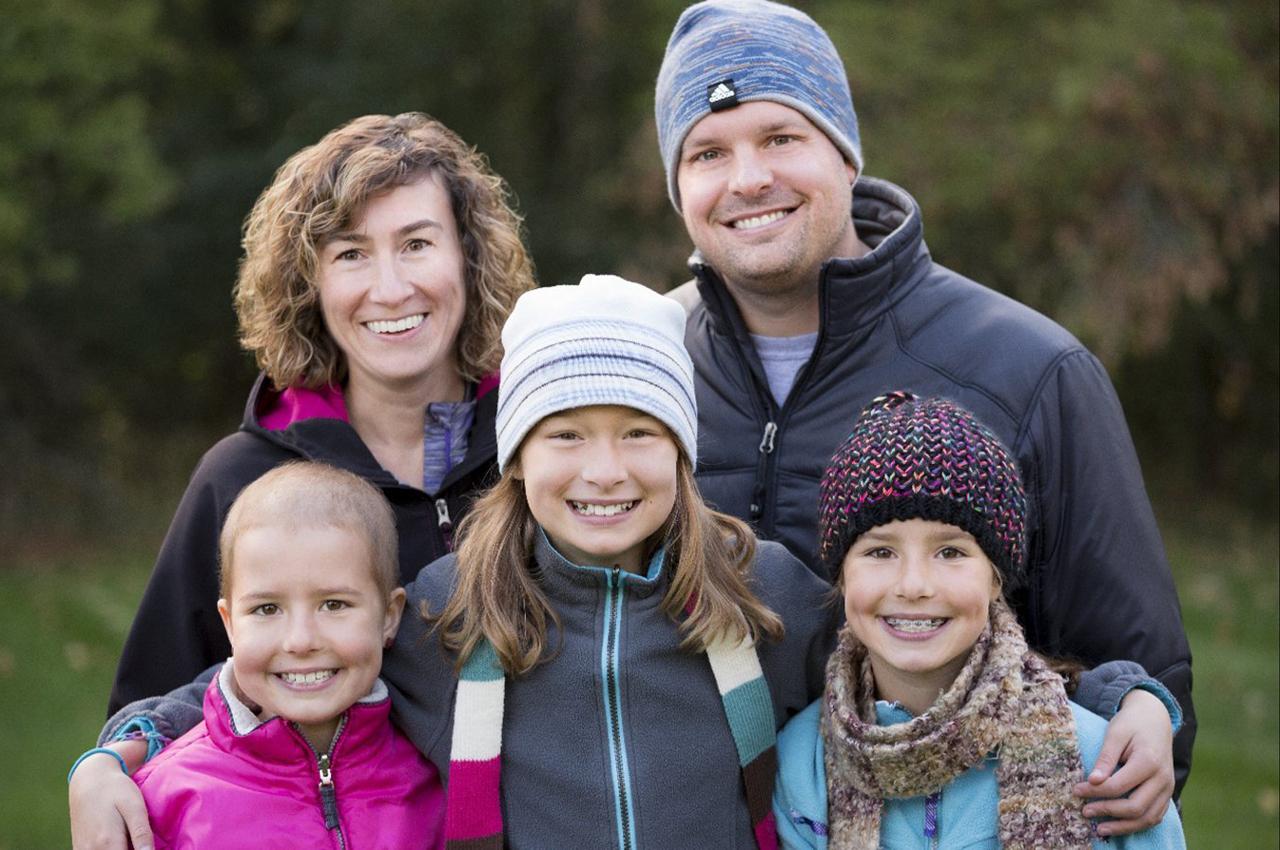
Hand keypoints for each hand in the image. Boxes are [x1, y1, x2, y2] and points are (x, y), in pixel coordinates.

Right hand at [69, 743, 152, 849]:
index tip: (145, 846)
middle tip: (137, 838)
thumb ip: (141, 834)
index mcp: (108, 843)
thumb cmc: (116, 791)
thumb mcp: (135, 807)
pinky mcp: (79, 848)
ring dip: (120, 849)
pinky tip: (118, 840)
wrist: (89, 780)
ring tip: (129, 837)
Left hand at [1073, 688, 1174, 835]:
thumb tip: (1092, 781)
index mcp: (1149, 761)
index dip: (1095, 792)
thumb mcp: (1115, 733)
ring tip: (1100, 829)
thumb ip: (1106, 758)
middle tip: (1084, 811)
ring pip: (1148, 818)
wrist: (1155, 719)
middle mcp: (1162, 779)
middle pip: (1135, 807)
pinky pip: (1155, 816)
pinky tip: (1118, 825)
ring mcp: (1168, 788)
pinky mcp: (1167, 793)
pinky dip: (1136, 824)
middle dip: (1107, 812)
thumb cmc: (1132, 724)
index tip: (1076, 790)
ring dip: (1123, 826)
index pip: (1119, 786)